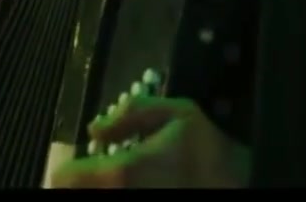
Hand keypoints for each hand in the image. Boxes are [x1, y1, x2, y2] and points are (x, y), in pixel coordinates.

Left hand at [46, 95, 248, 188]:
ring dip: (97, 190)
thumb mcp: (180, 114)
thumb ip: (133, 113)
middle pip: (70, 194)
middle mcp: (117, 199)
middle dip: (79, 182)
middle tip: (94, 173)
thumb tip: (95, 127)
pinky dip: (112, 196)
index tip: (85, 162)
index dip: (70, 167)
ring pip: (91, 201)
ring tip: (115, 181)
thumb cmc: (210, 151)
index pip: (64, 177)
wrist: (242, 184)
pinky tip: (134, 189)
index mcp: (120, 173)